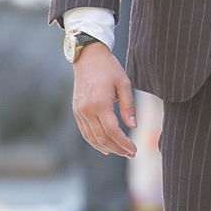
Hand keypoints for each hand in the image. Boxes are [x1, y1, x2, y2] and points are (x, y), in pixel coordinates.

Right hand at [71, 41, 138, 157]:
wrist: (88, 57)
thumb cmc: (109, 68)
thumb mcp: (124, 84)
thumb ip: (129, 107)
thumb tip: (133, 127)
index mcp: (100, 102)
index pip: (113, 131)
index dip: (124, 143)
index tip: (134, 149)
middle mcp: (87, 109)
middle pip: (102, 138)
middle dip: (117, 148)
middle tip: (131, 153)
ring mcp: (79, 111)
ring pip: (92, 138)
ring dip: (107, 148)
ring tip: (120, 152)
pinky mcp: (76, 111)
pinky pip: (85, 132)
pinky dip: (94, 142)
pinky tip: (105, 147)